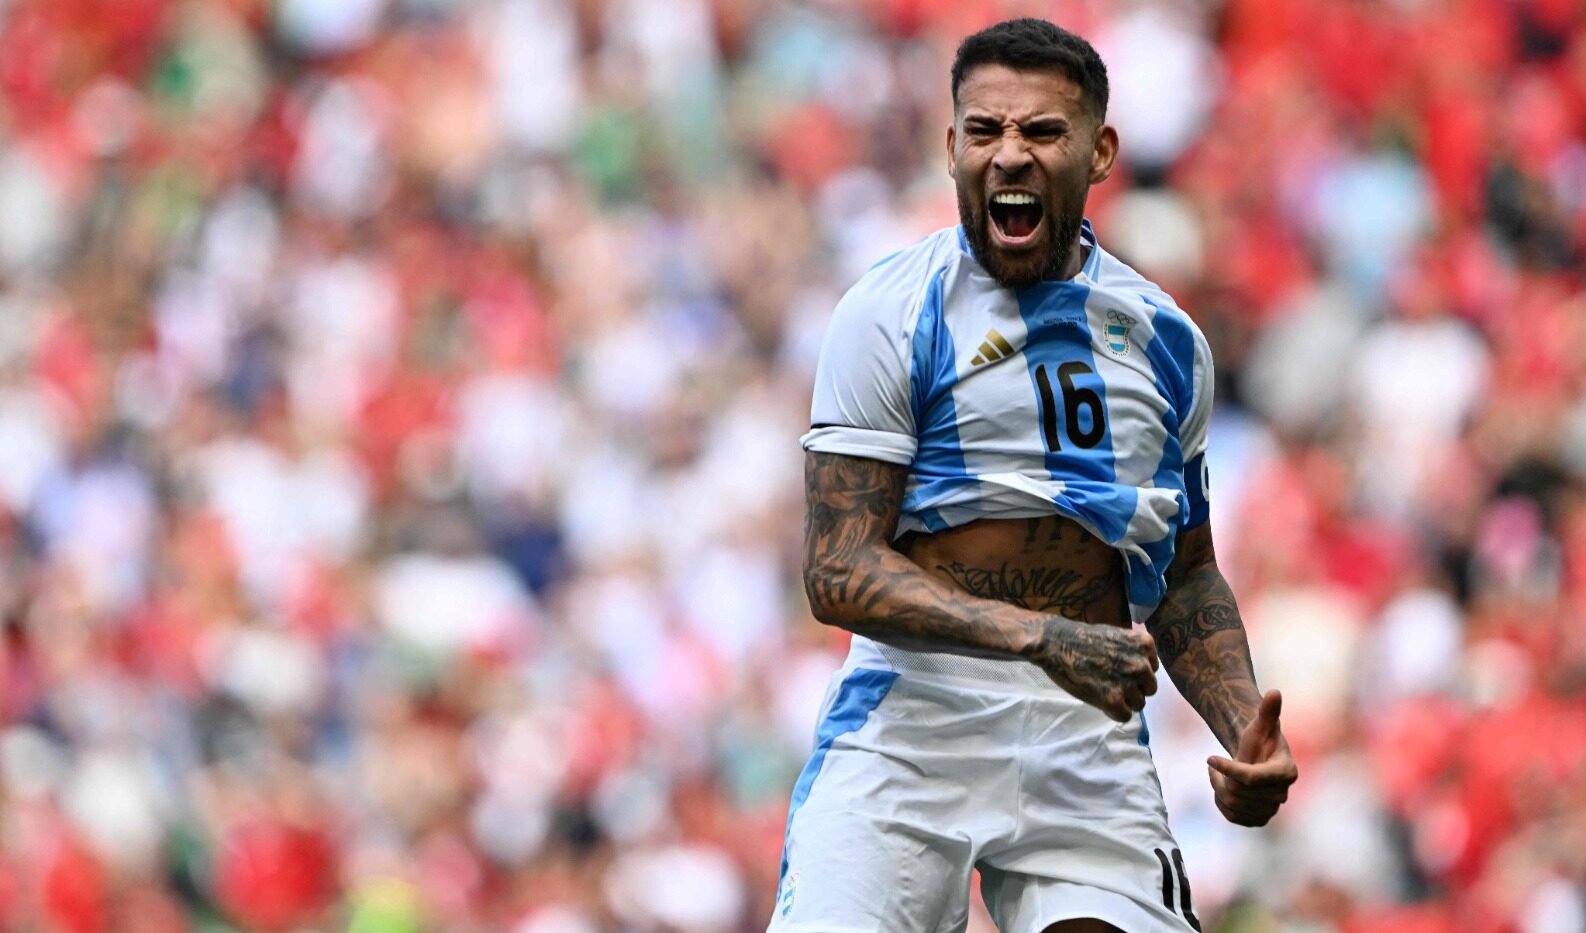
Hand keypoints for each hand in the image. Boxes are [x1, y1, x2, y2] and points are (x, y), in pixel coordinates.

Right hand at [1033, 619, 1158, 722]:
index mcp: (1144, 644)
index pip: (1152, 669)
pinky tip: (1100, 700)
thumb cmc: (1082, 637)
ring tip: (1104, 691)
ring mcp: (1128, 683)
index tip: (1119, 670)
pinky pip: (1125, 716)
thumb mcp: (1117, 635)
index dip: (1135, 673)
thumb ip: (1132, 651)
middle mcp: (1141, 664)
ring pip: (1139, 704)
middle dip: (1133, 688)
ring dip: (1123, 701)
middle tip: (1112, 683)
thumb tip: (1141, 670)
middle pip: (1149, 688)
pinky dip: (1113, 712)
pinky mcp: (1113, 699)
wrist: (1057, 643)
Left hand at [1207, 689, 1297, 826]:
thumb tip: (1275, 692)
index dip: (1228, 769)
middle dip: (1222, 776)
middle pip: (1239, 792)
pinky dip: (1220, 801)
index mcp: (1287, 773)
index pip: (1252, 778)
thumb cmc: (1259, 738)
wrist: (1256, 759)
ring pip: (1232, 804)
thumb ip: (1268, 711)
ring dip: (1218, 787)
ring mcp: (1271, 810)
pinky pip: (1231, 816)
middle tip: (1216, 763)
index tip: (1209, 757)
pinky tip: (1223, 787)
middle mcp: (1282, 795)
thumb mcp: (1260, 724)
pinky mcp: (1258, 820)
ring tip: (1219, 773)